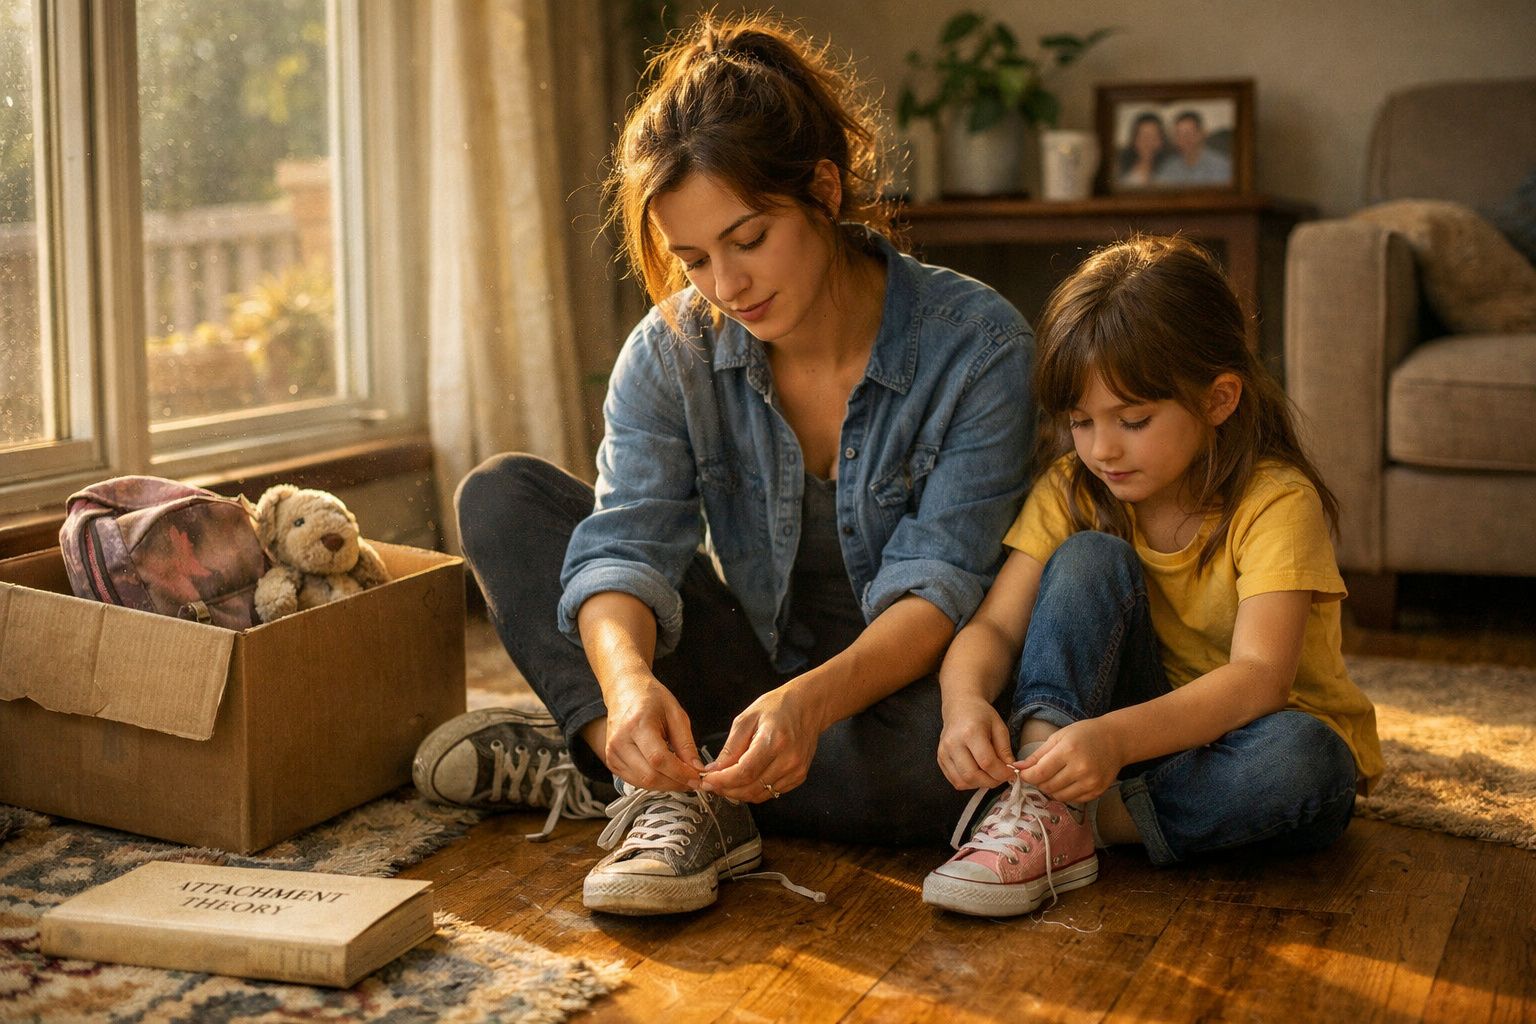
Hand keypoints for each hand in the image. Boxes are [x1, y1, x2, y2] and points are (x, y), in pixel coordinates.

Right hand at [600, 670, 703, 791]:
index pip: (659, 759)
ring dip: (666, 785)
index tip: (698, 778)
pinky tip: (665, 773)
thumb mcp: (676, 714)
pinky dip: (654, 782)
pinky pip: (635, 781)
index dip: (680, 773)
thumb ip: (686, 744)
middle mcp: (620, 741)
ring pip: (642, 783)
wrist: (625, 691)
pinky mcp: (611, 762)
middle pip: (650, 776)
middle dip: (675, 783)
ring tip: (681, 777)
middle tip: (693, 781)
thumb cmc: (651, 698)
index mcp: (637, 724)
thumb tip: (697, 770)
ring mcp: (612, 753)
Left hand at [698, 684, 819, 802]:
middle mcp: (788, 760)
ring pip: (760, 795)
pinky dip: (754, 790)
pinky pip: (771, 793)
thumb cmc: (777, 707)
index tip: (707, 780)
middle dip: (726, 790)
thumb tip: (715, 770)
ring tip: (725, 782)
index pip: (744, 772)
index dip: (722, 781)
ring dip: (739, 793)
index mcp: (774, 741)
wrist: (808, 706)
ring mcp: (796, 771)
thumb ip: (730, 747)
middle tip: (711, 783)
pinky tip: (745, 780)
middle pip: (751, 788)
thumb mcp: (746, 719)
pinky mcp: (799, 777)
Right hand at [937, 696, 1015, 789]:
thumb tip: (1010, 770)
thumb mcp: (999, 727)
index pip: (987, 762)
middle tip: (1001, 777)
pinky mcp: (940, 759)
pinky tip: (978, 773)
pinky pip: (955, 781)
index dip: (1001, 773)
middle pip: (972, 775)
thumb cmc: (981, 715)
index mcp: (970, 732)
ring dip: (980, 784)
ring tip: (989, 775)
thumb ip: (1005, 750)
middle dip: (991, 781)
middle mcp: (953, 743)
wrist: (960, 707)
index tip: (1011, 773)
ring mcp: (943, 752)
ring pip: (962, 782)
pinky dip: (969, 783)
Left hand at [1015, 718, 1123, 804]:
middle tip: (1040, 773)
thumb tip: (1018, 767)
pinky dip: (1065, 793)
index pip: (1040, 773)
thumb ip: (1037, 755)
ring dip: (1051, 789)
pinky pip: (1073, 799)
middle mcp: (1080, 769)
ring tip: (1054, 776)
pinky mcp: (1097, 791)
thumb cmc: (1084, 734)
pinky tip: (1068, 781)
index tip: (1023, 774)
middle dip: (1038, 782)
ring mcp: (1090, 782)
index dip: (1027, 776)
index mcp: (1068, 751)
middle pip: (1048, 786)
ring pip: (1059, 796)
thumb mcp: (1058, 737)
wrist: (1116, 740)